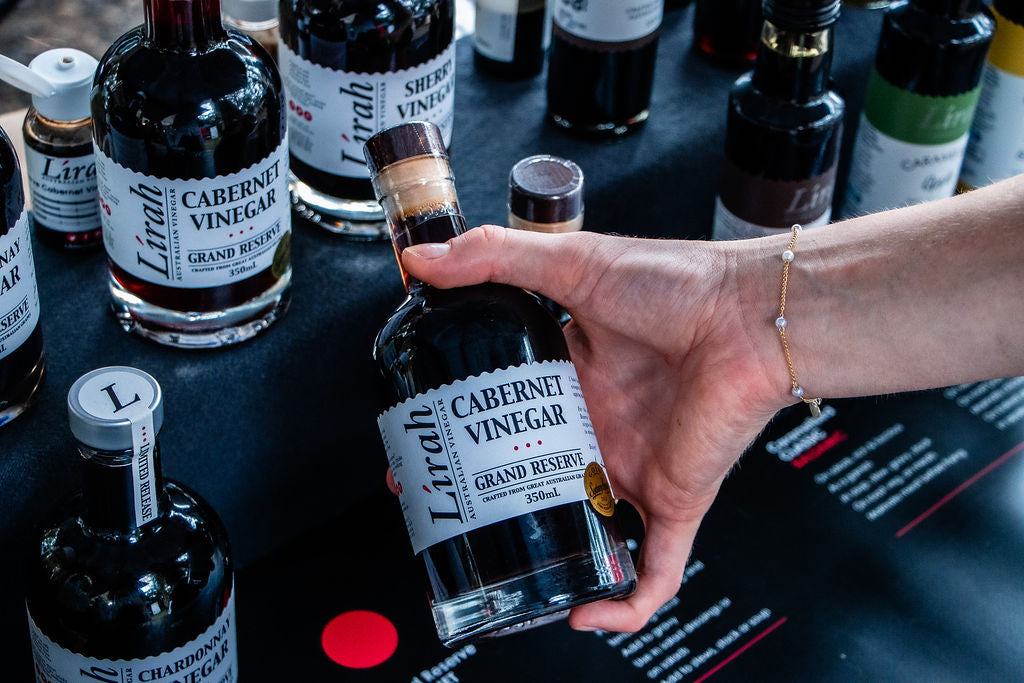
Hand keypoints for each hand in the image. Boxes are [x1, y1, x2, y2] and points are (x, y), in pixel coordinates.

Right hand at [396, 225, 790, 632]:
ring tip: (492, 571)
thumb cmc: (677, 284)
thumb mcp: (572, 264)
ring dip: (542, 558)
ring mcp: (632, 468)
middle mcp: (599, 426)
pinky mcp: (670, 500)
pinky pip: (650, 571)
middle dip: (481, 497)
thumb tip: (422, 260)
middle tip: (435, 504)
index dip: (462, 432)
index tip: (423, 441)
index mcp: (573, 377)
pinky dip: (624, 604)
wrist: (750, 315)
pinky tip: (586, 617)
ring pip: (582, 530)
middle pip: (530, 476)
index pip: (505, 414)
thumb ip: (496, 259)